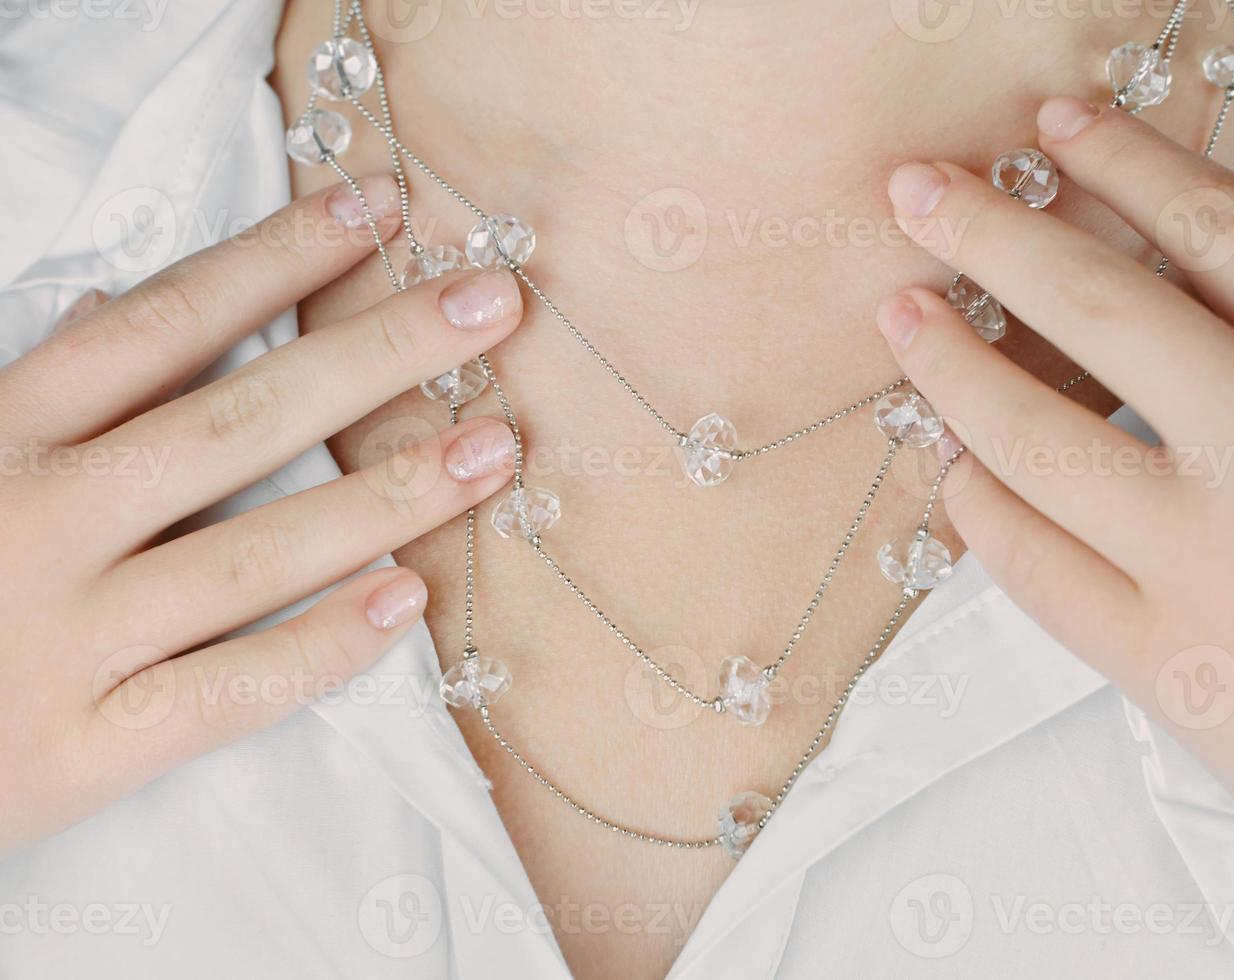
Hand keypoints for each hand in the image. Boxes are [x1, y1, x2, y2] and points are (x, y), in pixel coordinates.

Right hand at [0, 177, 522, 853]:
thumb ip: (32, 394)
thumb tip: (108, 305)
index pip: (161, 326)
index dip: (277, 259)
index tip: (381, 210)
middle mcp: (36, 521)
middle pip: (236, 421)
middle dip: (376, 353)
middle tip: (492, 304)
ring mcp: (62, 639)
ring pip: (253, 553)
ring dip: (387, 497)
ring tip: (493, 450)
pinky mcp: (84, 747)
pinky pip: (227, 693)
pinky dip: (319, 647)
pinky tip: (408, 602)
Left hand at [878, 97, 1233, 972]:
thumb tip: (1209, 327)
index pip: (1222, 229)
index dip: (1125, 166)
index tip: (1055, 131)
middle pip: (1096, 303)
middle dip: (990, 233)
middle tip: (918, 193)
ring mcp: (1208, 557)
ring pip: (1033, 432)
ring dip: (950, 364)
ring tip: (900, 320)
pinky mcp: (1166, 664)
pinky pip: (1034, 567)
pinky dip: (980, 511)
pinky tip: (954, 475)